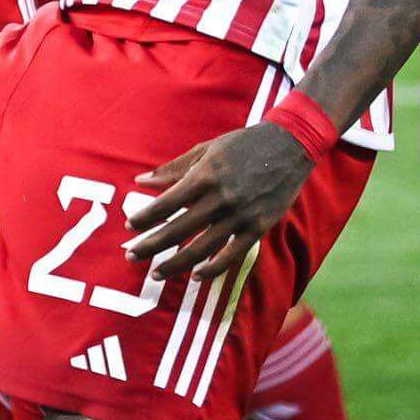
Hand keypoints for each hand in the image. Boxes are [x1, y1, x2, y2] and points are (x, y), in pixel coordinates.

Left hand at [124, 123, 316, 287]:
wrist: (291, 145)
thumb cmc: (244, 144)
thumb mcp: (207, 149)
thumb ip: (173, 168)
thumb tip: (140, 181)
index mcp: (205, 176)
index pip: (165, 203)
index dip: (144, 217)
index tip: (129, 226)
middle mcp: (221, 198)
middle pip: (177, 230)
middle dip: (150, 246)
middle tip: (130, 256)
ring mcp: (240, 215)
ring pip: (201, 248)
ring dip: (175, 264)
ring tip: (156, 273)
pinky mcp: (258, 226)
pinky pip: (232, 254)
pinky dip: (213, 267)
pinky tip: (197, 275)